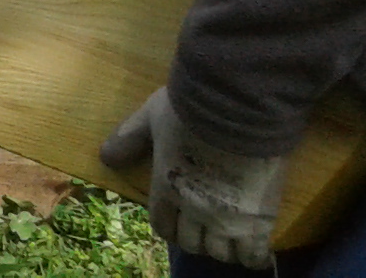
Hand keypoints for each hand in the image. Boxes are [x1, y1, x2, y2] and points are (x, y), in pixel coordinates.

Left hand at [100, 88, 289, 267]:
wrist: (239, 108)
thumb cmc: (191, 109)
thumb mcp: (151, 116)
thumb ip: (129, 137)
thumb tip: (106, 158)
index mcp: (165, 187)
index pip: (162, 225)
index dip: (169, 227)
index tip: (177, 224)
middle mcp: (193, 209)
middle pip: (191, 242)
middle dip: (195, 238)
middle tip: (205, 229)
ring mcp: (226, 217)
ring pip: (220, 251)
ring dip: (222, 247)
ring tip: (230, 237)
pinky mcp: (259, 218)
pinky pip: (253, 253)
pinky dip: (252, 256)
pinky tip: (255, 252)